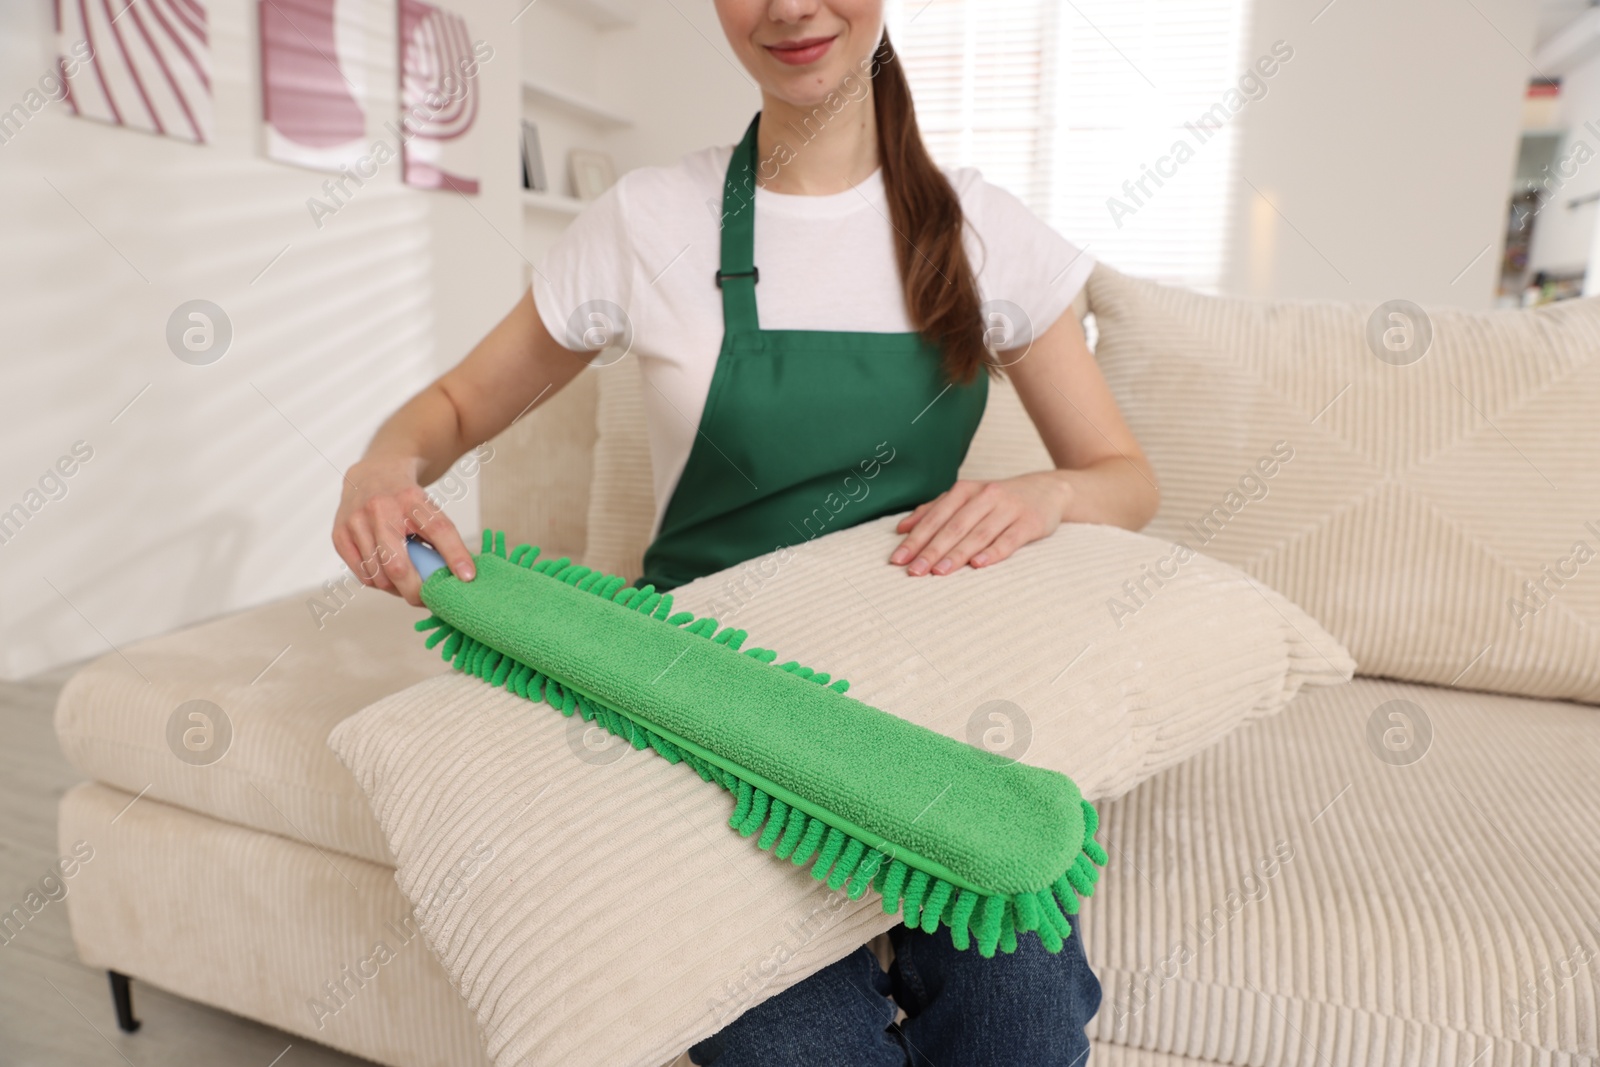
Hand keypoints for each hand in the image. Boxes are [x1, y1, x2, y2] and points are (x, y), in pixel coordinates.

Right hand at [331, 457, 476, 606]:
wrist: (372, 474)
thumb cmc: (406, 498)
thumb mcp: (428, 507)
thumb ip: (443, 537)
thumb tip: (463, 577)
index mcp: (411, 498)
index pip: (438, 529)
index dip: (455, 555)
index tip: (468, 578)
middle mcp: (380, 508)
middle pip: (399, 566)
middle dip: (416, 592)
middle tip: (431, 600)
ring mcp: (355, 522)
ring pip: (379, 576)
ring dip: (398, 589)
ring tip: (410, 584)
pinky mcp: (339, 535)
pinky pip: (363, 575)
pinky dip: (380, 583)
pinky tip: (390, 576)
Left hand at [888, 473, 1069, 575]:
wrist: (1048, 490)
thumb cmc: (998, 500)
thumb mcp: (967, 498)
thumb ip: (934, 511)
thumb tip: (901, 528)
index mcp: (965, 490)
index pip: (936, 517)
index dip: (916, 538)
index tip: (898, 559)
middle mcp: (986, 496)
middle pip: (954, 526)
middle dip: (931, 550)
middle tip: (913, 572)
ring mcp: (1009, 509)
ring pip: (978, 534)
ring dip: (957, 554)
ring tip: (939, 572)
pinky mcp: (1029, 523)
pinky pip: (1009, 540)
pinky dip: (993, 552)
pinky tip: (978, 565)